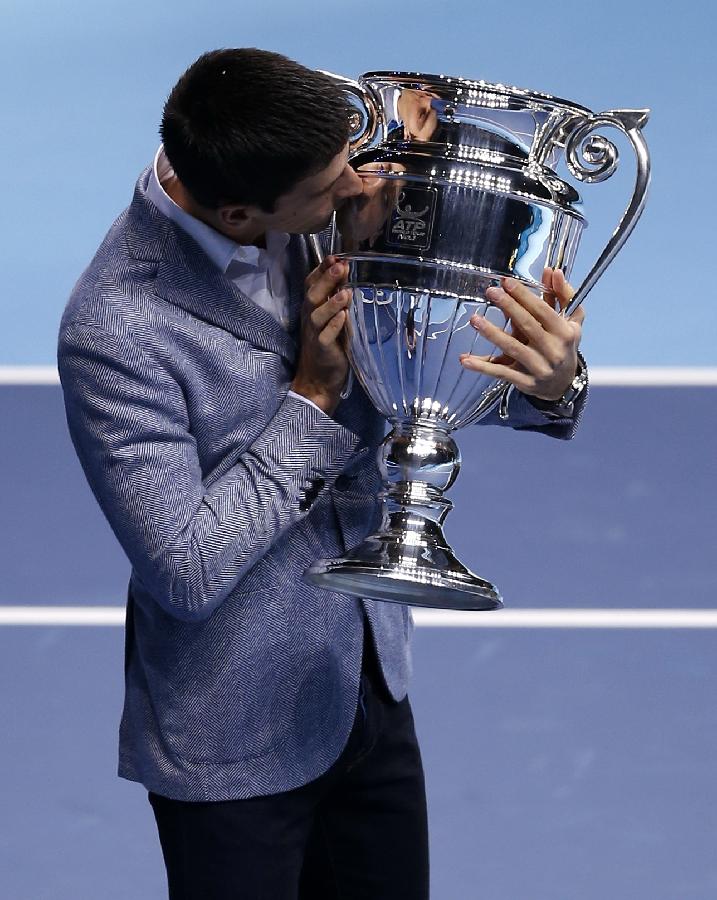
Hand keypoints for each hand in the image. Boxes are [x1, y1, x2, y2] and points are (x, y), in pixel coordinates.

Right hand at [291, 255, 350, 414]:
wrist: (319, 379)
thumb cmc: (330, 347)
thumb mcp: (332, 320)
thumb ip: (338, 302)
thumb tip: (349, 279)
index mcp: (312, 309)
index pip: (311, 284)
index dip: (321, 269)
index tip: (335, 257)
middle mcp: (310, 318)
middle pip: (313, 295)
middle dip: (326, 280)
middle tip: (341, 266)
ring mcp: (314, 334)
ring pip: (317, 314)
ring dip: (331, 302)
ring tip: (345, 292)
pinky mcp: (322, 349)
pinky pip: (326, 336)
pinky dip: (334, 326)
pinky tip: (343, 317)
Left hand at [459, 267, 585, 400]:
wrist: (562, 384)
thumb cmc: (563, 346)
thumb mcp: (570, 321)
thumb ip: (562, 295)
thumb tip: (553, 271)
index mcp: (564, 332)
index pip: (543, 311)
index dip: (525, 296)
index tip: (507, 282)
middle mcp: (552, 350)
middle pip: (528, 326)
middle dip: (509, 307)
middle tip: (491, 292)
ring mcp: (537, 367)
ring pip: (513, 348)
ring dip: (492, 333)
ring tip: (475, 320)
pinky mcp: (523, 382)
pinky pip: (500, 373)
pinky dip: (482, 367)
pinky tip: (465, 360)